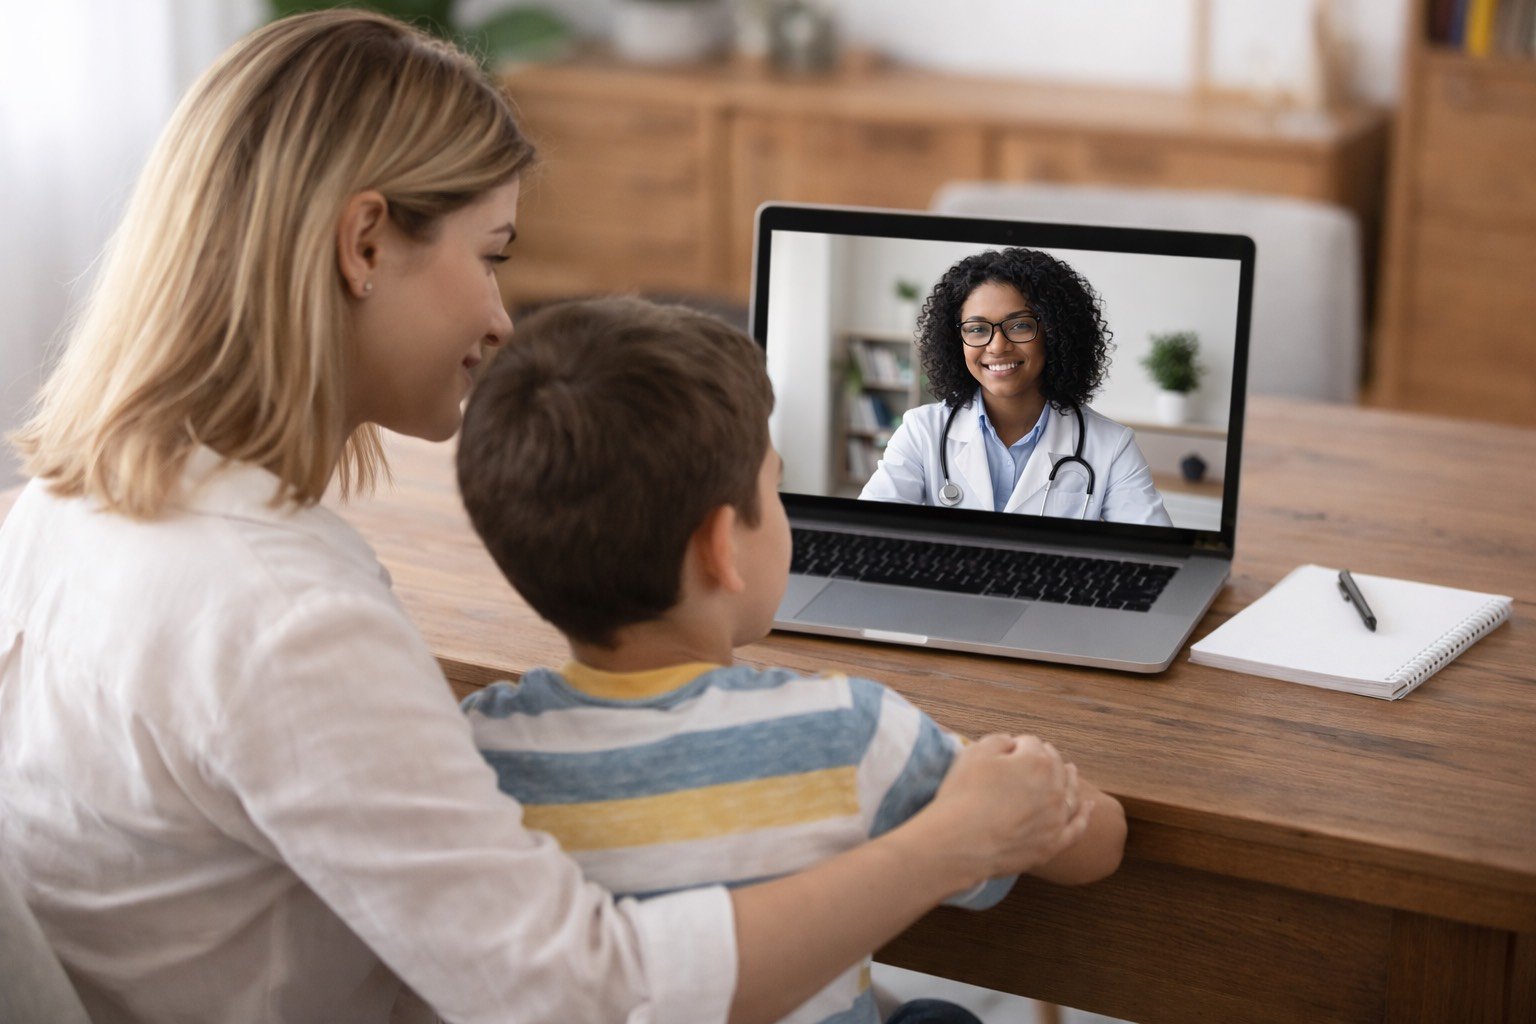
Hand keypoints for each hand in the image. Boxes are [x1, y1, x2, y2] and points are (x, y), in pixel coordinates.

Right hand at [916, 734, 1091, 888]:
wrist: (960, 843)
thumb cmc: (964, 795)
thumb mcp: (975, 753)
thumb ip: (999, 740)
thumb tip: (1013, 744)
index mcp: (1036, 762)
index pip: (1031, 744)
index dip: (1017, 745)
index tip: (1007, 750)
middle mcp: (1054, 788)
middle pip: (1054, 766)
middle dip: (1046, 759)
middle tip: (1037, 757)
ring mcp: (1056, 818)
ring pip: (1071, 794)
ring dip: (1071, 780)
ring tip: (1072, 771)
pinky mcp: (1053, 844)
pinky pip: (1076, 828)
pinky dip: (1085, 816)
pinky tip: (1089, 807)